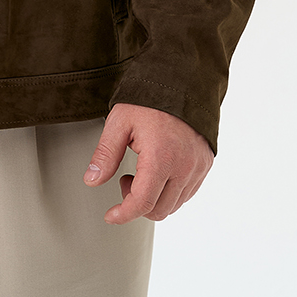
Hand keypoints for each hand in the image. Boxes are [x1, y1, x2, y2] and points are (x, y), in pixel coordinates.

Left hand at [83, 102, 212, 223]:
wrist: (181, 81)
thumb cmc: (148, 100)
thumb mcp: (119, 121)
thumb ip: (105, 154)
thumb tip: (91, 180)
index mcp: (161, 157)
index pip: (142, 202)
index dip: (123, 214)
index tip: (110, 215)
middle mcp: (184, 167)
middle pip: (159, 210)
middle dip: (137, 203)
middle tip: (126, 179)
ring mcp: (198, 167)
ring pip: (174, 205)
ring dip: (153, 199)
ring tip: (141, 171)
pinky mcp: (205, 165)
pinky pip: (187, 194)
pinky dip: (169, 193)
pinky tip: (158, 172)